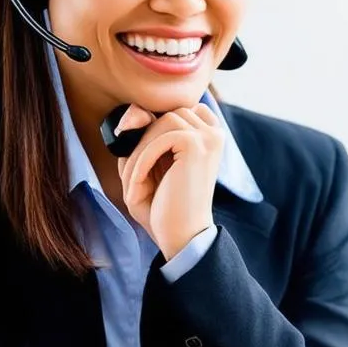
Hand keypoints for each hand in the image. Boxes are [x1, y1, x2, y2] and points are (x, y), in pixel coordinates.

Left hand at [115, 103, 224, 259]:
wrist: (182, 236)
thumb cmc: (164, 206)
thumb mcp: (145, 165)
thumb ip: (138, 137)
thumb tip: (134, 110)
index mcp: (208, 137)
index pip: (177, 110)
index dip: (154, 125)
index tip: (139, 154)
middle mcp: (213, 133)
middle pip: (166, 114)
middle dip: (143, 141)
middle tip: (135, 176)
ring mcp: (208, 137)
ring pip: (160, 124)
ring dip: (139, 153)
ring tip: (135, 183)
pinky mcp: (197, 146)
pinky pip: (157, 140)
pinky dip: (141, 162)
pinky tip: (139, 185)